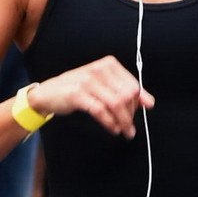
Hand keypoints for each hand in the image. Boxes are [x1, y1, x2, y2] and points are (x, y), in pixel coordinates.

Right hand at [32, 57, 153, 139]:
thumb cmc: (77, 89)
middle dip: (130, 115)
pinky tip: (112, 128)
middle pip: (126, 95)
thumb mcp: (103, 86)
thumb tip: (149, 102)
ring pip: (115, 104)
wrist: (48, 93)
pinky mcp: (78, 94)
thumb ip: (125, 91)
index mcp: (108, 65)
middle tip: (129, 128)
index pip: (133, 86)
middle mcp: (99, 70)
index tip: (136, 116)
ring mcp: (88, 81)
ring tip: (124, 132)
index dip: (137, 104)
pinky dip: (109, 122)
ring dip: (123, 121)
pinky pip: (100, 111)